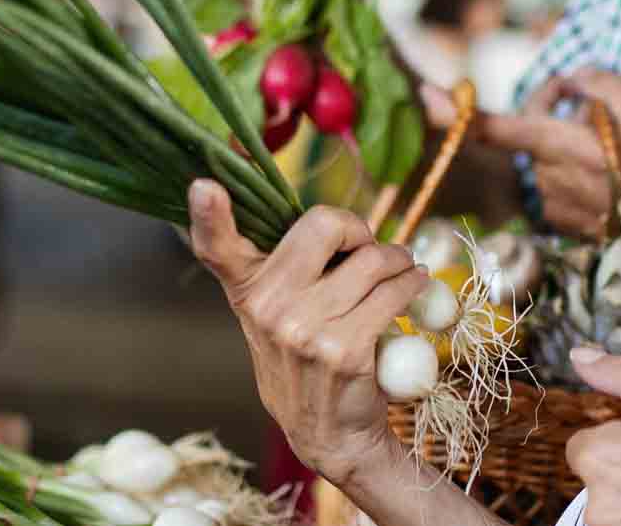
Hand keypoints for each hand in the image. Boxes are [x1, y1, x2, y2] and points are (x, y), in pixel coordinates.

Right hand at [185, 181, 427, 485]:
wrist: (329, 434)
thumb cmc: (307, 362)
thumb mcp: (275, 318)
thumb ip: (285, 271)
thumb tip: (333, 221)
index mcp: (247, 291)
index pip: (216, 248)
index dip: (208, 214)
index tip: (205, 185)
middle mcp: (268, 307)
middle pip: (324, 224)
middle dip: (358, 228)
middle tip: (369, 247)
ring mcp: (305, 330)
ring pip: (372, 260)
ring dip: (399, 260)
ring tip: (404, 270)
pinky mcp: (345, 349)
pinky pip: (393, 293)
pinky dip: (413, 284)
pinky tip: (415, 287)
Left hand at [425, 70, 620, 254]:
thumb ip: (600, 84)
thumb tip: (570, 81)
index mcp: (561, 147)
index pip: (496, 127)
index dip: (457, 113)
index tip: (425, 96)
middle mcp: (548, 178)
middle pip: (528, 132)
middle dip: (549, 113)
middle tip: (590, 109)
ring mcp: (554, 206)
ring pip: (546, 159)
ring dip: (567, 146)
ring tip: (615, 154)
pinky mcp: (565, 224)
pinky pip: (561, 185)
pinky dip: (579, 175)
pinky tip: (614, 182)